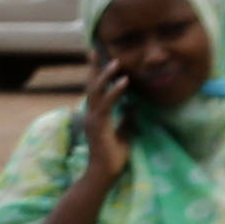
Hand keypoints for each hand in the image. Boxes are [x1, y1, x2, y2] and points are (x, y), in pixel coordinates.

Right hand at [79, 54, 132, 184]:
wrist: (104, 174)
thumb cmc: (114, 157)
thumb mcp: (125, 133)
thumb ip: (127, 119)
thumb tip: (134, 106)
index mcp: (96, 115)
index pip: (95, 90)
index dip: (96, 74)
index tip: (97, 58)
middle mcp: (91, 114)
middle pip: (91, 85)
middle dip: (94, 67)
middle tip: (95, 50)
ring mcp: (93, 119)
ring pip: (96, 91)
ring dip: (105, 75)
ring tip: (115, 61)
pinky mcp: (99, 125)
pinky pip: (107, 104)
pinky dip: (115, 91)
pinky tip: (124, 81)